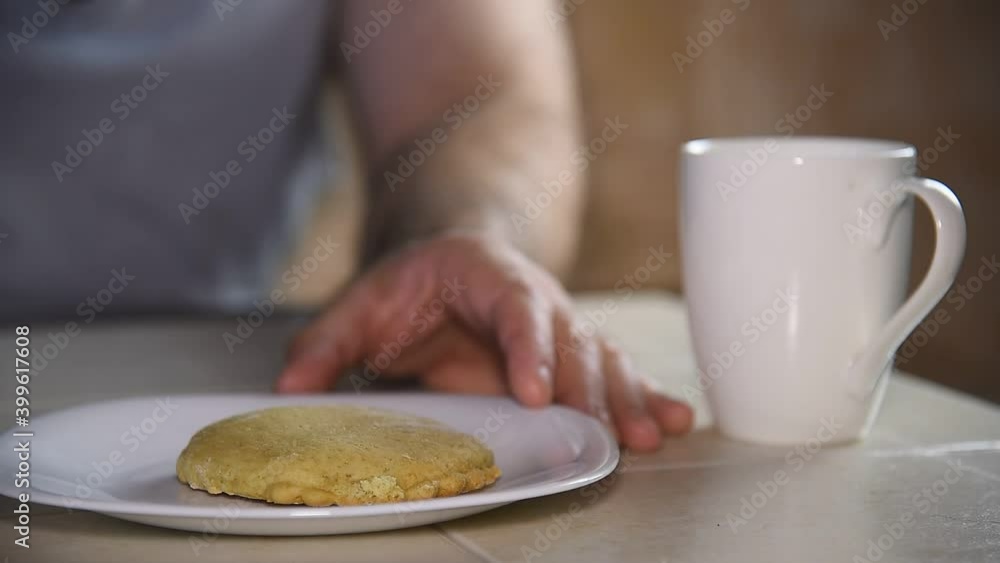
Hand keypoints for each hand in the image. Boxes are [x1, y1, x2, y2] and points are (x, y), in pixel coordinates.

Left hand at [276, 233, 692, 450]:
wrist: (458, 257)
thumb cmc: (415, 281)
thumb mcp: (366, 299)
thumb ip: (330, 337)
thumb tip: (290, 384)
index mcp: (488, 278)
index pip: (515, 310)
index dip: (528, 350)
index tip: (533, 393)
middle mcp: (537, 302)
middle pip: (572, 340)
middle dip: (592, 388)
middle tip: (608, 433)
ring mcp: (561, 328)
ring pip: (602, 359)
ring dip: (628, 397)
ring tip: (652, 434)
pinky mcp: (572, 355)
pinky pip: (615, 373)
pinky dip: (646, 396)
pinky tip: (677, 421)